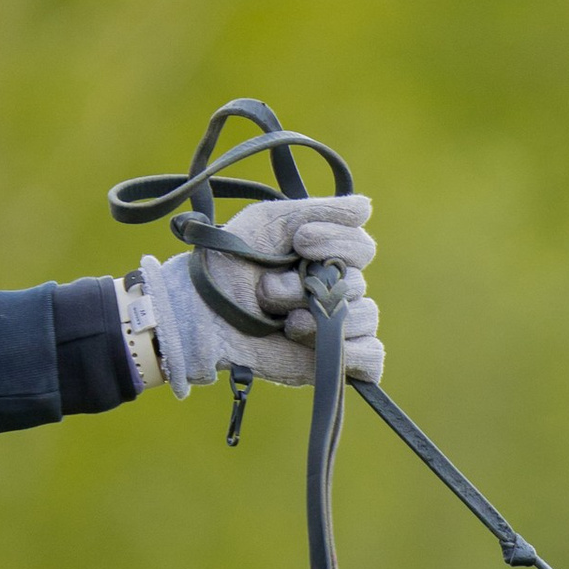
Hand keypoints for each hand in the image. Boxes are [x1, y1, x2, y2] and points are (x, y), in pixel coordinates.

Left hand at [134, 188, 384, 396]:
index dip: (339, 243)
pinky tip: (333, 347)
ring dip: (323, 320)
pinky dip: (359, 353)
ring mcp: (332, 327)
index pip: (362, 248)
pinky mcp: (327, 362)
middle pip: (358, 284)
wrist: (198, 314)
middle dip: (310, 287)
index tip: (301, 242)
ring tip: (286, 325)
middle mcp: (333, 291)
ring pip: (365, 317)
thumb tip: (366, 207)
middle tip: (268, 292)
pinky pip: (371, 358)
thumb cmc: (227, 264)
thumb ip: (317, 210)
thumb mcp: (269, 221)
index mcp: (325, 257)